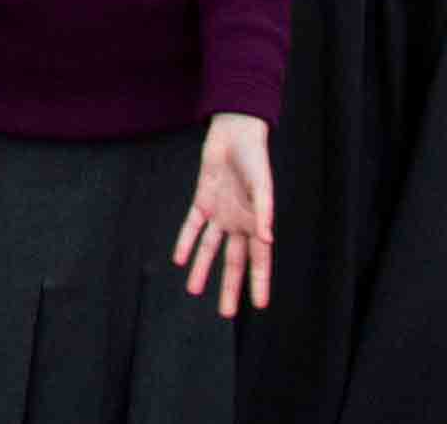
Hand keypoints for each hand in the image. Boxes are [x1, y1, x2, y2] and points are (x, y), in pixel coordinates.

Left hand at [174, 112, 274, 317]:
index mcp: (257, 223)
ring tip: (193, 290)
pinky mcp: (203, 201)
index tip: (260, 305)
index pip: (260, 260)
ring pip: (210, 248)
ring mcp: (220, 213)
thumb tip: (267, 238)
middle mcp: (239, 223)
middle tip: (226, 313)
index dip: (260, 282)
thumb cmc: (255, 158)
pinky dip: (186, 241)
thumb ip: (264, 211)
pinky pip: (193, 225)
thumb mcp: (262, 184)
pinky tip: (179, 259)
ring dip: (202, 268)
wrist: (234, 132)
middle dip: (230, 287)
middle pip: (233, 261)